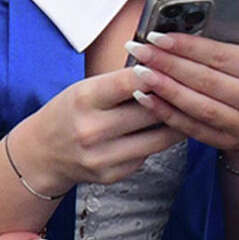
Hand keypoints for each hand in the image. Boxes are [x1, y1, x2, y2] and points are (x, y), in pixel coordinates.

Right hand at [14, 68, 184, 194]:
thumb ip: (120, 83)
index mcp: (83, 99)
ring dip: (178, 122)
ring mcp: (103, 156)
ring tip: (192, 108)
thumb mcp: (85, 89)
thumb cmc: (69, 112)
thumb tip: (163, 71)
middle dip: (174, 97)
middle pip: (148, 111)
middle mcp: (92, 130)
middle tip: (195, 86)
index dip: (153, 72)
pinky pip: (149, 154)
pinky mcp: (114, 175)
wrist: (43, 154)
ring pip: (158, 137)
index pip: (126, 82)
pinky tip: (167, 129)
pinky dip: (160, 140)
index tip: (173, 65)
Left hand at [123, 0, 238, 156]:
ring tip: (138, 72)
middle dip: (167, 64)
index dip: (185, 46)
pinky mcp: (225, 141)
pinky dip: (165, 113)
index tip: (155, 36)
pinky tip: (145, 98)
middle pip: (204, 80)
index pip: (219, 55)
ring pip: (196, 105)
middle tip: (138, 51)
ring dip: (163, 88)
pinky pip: (190, 127)